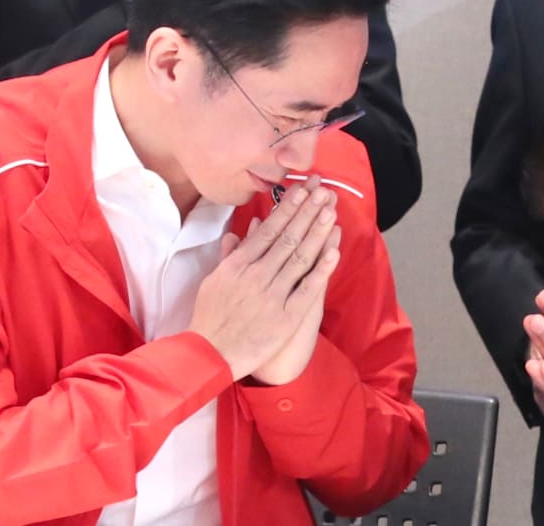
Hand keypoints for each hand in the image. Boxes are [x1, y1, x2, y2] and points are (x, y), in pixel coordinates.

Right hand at [188, 177, 341, 380]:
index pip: (268, 230)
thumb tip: (238, 232)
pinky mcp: (286, 317)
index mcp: (238, 265)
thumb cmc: (210, 318)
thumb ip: (229, 256)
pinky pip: (307, 289)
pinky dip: (321, 269)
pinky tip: (334, 250)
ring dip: (317, 232)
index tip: (301, 190)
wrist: (209, 354)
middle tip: (322, 190)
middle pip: (287, 238)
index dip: (287, 209)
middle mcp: (256, 275)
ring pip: (299, 258)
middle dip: (306, 212)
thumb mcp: (213, 281)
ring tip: (330, 210)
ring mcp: (272, 295)